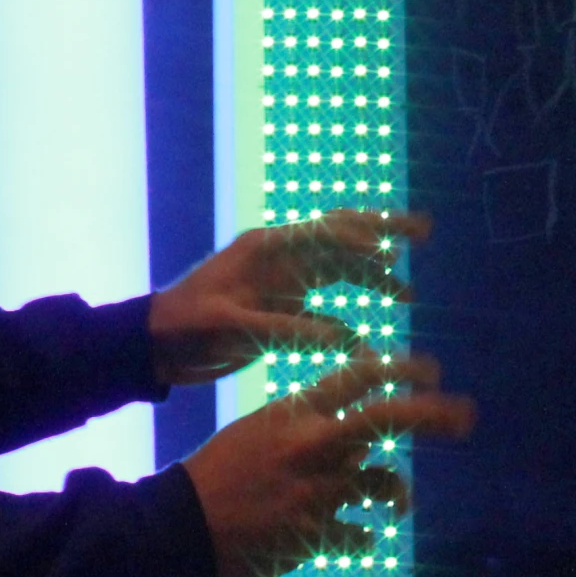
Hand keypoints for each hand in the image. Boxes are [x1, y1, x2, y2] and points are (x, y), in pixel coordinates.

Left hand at [148, 208, 427, 387]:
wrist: (152, 347)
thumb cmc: (184, 328)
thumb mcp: (232, 326)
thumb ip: (287, 330)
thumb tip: (346, 337)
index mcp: (265, 248)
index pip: (324, 230)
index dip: (362, 234)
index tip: (396, 244)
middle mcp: (279, 256)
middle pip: (340, 236)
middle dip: (382, 231)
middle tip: (423, 231)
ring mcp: (281, 279)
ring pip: (338, 268)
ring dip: (372, 276)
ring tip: (406, 294)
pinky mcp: (280, 305)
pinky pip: (324, 302)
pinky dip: (348, 313)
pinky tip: (368, 334)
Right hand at [183, 353, 474, 576]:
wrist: (175, 526)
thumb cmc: (217, 472)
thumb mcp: (258, 428)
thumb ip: (304, 421)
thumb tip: (345, 418)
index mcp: (297, 413)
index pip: (359, 375)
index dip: (401, 368)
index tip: (431, 370)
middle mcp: (313, 445)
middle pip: (388, 417)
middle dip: (435, 413)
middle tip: (466, 415)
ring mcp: (316, 491)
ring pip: (383, 481)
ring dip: (397, 492)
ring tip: (399, 504)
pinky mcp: (313, 536)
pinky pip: (359, 536)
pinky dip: (364, 538)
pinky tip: (359, 540)